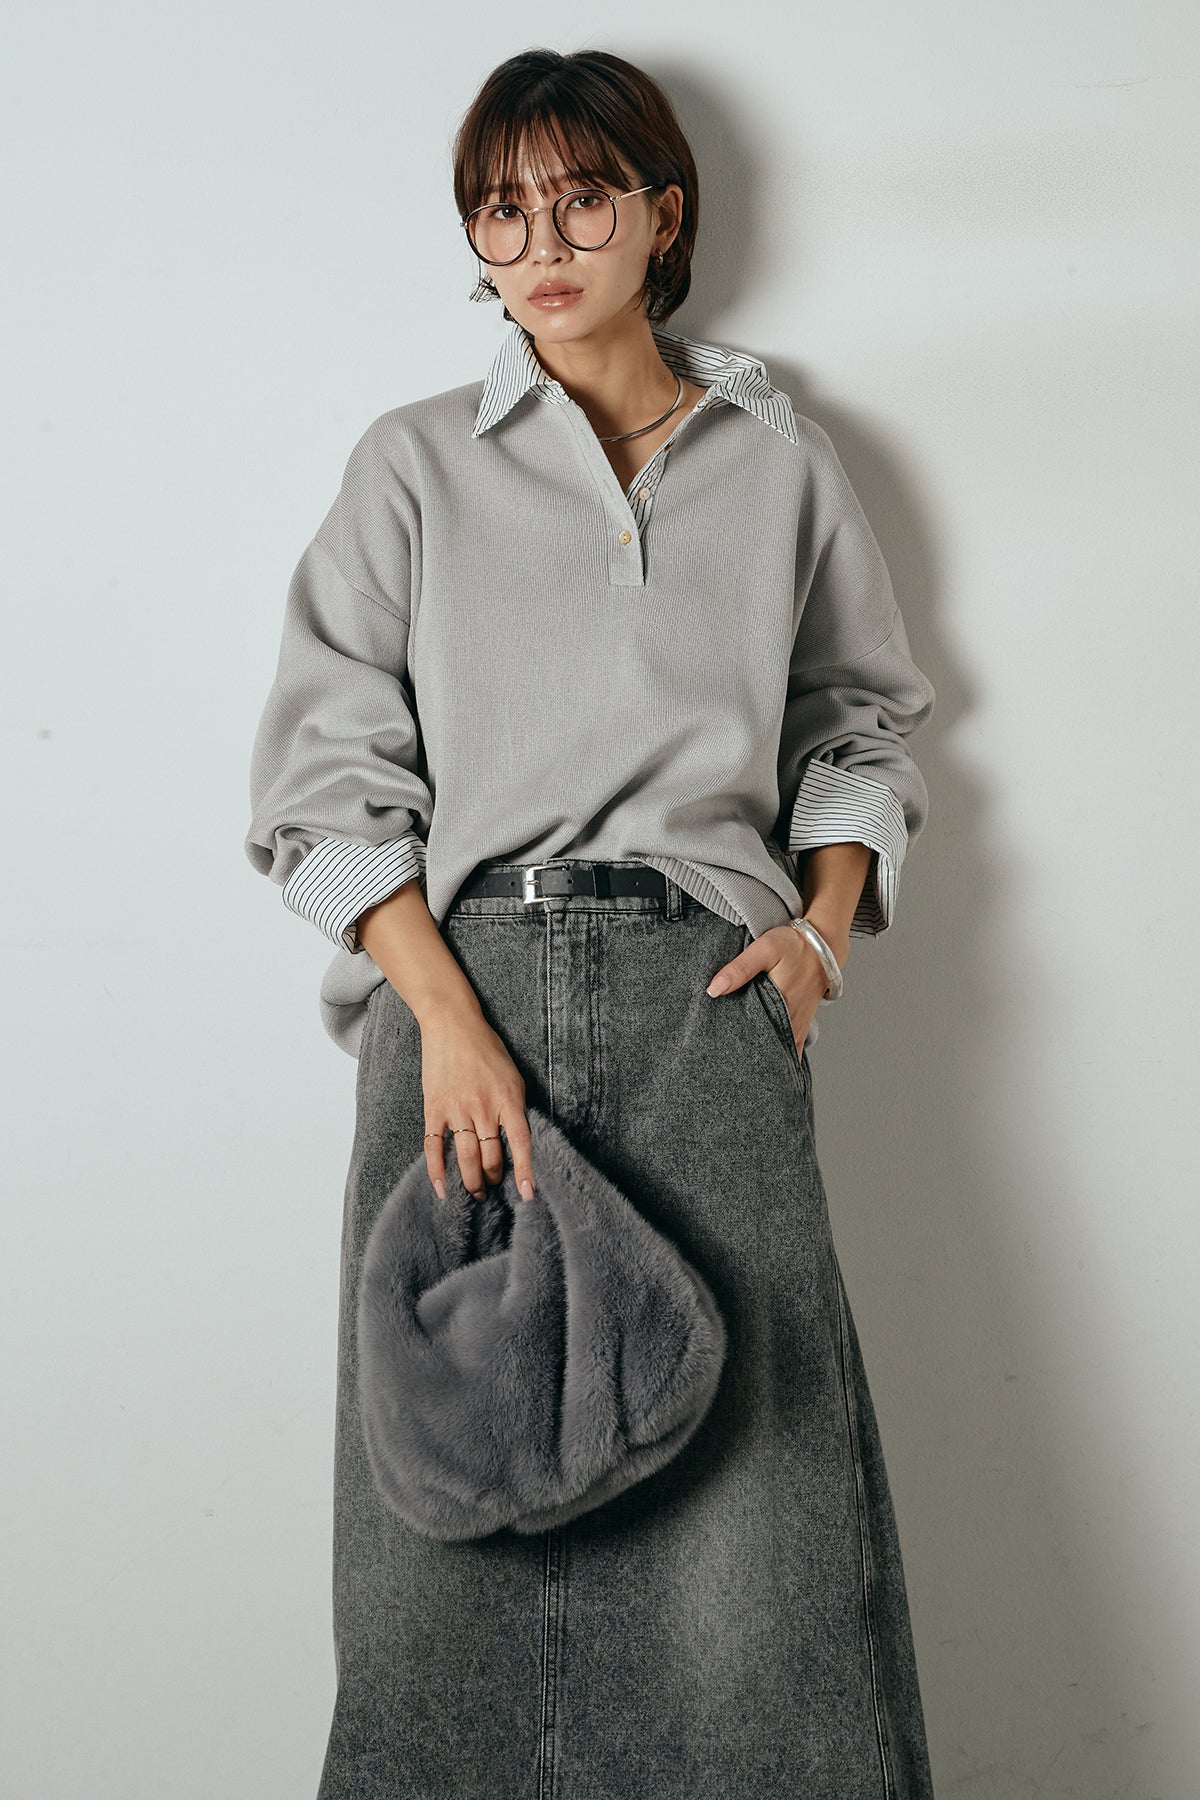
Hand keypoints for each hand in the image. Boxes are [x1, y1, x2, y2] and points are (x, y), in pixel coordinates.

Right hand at [418, 997, 536, 1204]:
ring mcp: (457, 1109)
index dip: (524, 1170)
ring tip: (476, 1194)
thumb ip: (516, 1107)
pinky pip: (433, 1146)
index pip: (520, 1142)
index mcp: (508, 1098)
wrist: (452, 1025)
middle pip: (491, 1156)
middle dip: (494, 1179)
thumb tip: (518, 1139)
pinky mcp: (434, 1108)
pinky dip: (437, 1171)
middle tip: (494, 1189)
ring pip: (466, 1157)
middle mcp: (484, 1107)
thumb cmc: (487, 1049)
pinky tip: (442, 1188)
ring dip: (472, 1181)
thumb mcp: (513, 1075)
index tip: (526, 1194)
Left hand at [705, 917, 848, 1052]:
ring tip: (743, 1062)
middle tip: (730, 1065)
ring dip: (766, 1056)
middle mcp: (793, 1021)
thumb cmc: (795, 945)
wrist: (824, 942)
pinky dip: (778, 1049)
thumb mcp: (764, 949)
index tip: (726, 1061)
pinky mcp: (802, 1020)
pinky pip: (790, 1043)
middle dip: (752, 1061)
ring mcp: (799, 1023)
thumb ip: (739, 969)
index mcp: (782, 1008)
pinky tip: (764, 1051)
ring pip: (781, 1050)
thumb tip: (714, 989)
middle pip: (771, 1052)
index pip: (761, 1043)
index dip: (745, 1056)